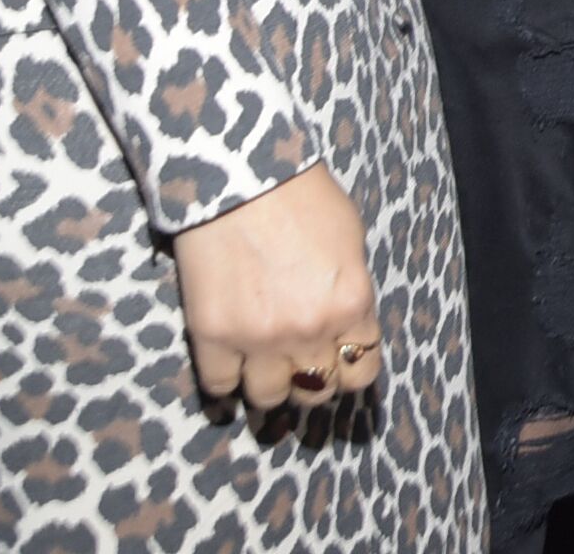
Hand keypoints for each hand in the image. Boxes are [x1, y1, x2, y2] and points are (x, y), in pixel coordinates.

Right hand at [175, 166, 379, 411]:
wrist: (242, 177)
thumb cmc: (303, 197)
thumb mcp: (350, 241)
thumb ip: (350, 291)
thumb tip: (345, 326)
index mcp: (351, 303)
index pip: (361, 371)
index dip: (348, 367)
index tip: (336, 358)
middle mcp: (309, 330)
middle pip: (316, 390)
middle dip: (310, 377)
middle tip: (298, 360)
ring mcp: (258, 337)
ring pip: (269, 397)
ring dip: (268, 383)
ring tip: (262, 363)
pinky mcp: (212, 335)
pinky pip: (219, 385)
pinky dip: (225, 380)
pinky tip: (228, 365)